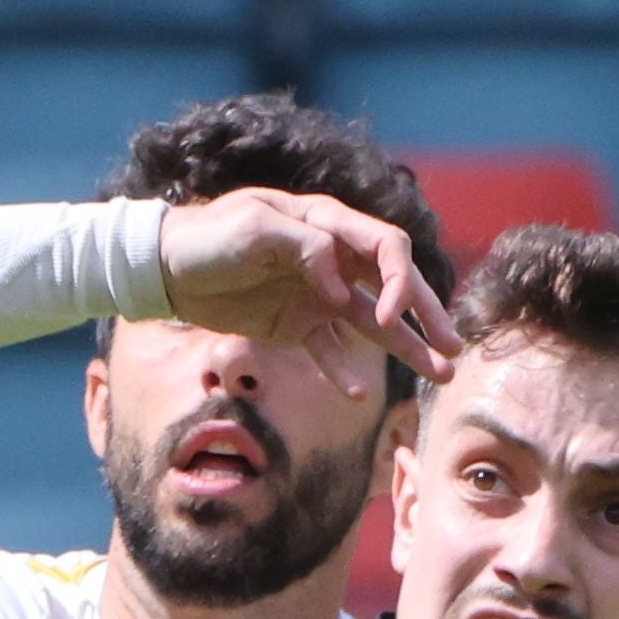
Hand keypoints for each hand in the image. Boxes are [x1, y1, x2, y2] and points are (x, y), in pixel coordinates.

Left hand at [151, 189, 468, 395]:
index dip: (396, 281)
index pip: (384, 248)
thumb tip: (340, 282)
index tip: (386, 316)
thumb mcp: (251, 229)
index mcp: (328, 224)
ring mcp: (318, 294)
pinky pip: (330, 351)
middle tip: (453, 347)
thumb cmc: (206, 237)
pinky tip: (358, 394)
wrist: (164, 267)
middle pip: (393, 286)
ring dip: (406, 346)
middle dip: (426, 315)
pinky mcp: (297, 325)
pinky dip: (344, 371)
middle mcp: (333, 259)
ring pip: (373, 323)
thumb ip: (303, 247)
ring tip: (440, 372)